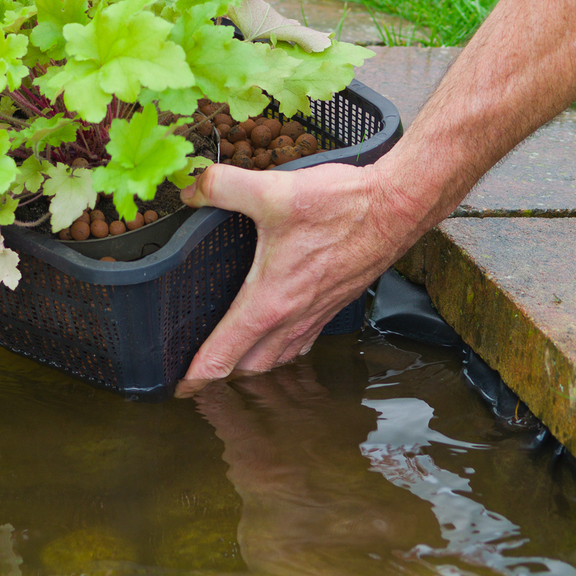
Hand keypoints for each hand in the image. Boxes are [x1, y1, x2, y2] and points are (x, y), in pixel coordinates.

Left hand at [175, 159, 429, 392]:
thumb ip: (222, 187)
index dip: (197, 374)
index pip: (225, 353)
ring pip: (277, 359)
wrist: (398, 208)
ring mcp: (316, 315)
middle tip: (193, 377)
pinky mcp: (333, 305)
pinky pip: (300, 342)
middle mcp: (293, 317)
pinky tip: (274, 339)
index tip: (177, 388)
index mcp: (271, 301)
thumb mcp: (272, 190)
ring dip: (251, 367)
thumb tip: (191, 190)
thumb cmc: (342, 206)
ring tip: (228, 366)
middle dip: (220, 378)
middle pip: (249, 367)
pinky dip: (280, 351)